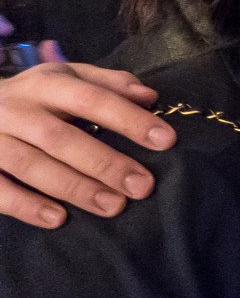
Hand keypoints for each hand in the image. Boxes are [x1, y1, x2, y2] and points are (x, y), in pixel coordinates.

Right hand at [0, 61, 172, 227]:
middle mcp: (13, 109)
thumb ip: (107, 84)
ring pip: (30, 164)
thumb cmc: (33, 97)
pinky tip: (57, 218)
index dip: (128, 118)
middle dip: (104, 162)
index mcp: (43, 84)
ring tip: (113, 206)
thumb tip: (149, 96)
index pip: (90, 98)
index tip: (166, 140)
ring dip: (74, 187)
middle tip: (142, 186)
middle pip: (60, 137)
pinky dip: (26, 205)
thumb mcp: (66, 78)